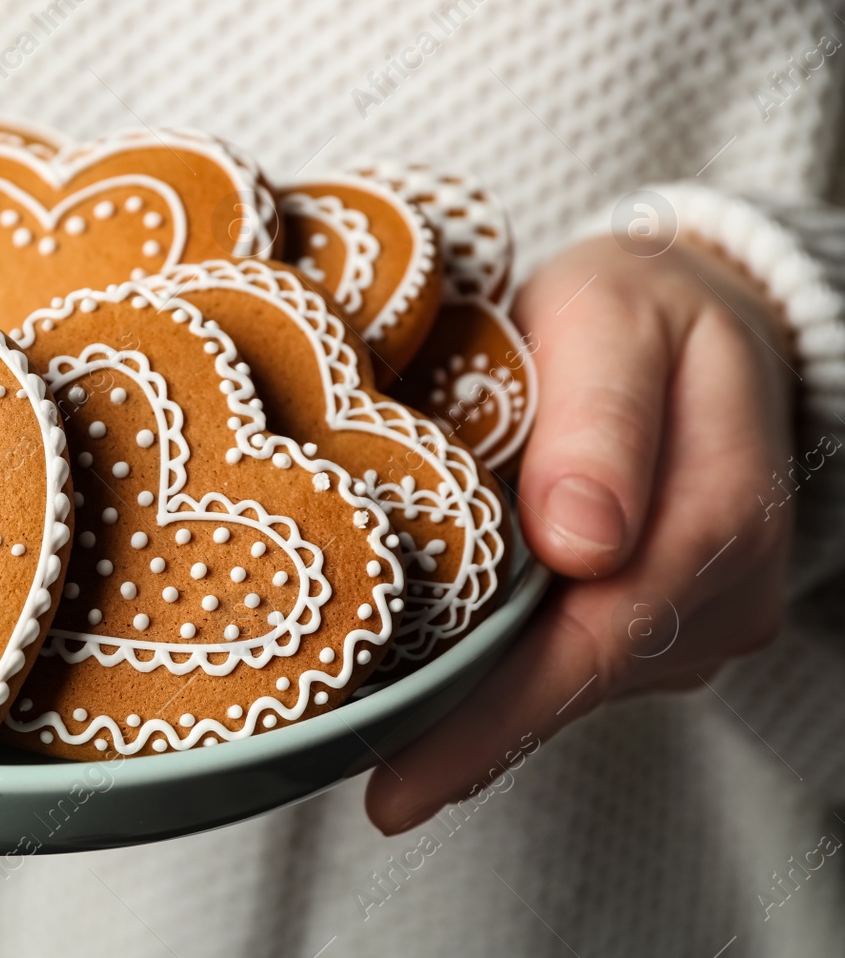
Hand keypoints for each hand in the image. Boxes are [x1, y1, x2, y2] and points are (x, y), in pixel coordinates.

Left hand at [366, 231, 793, 832]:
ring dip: (486, 713)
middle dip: (475, 739)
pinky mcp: (668, 621)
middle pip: (585, 677)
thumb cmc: (636, 308)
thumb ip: (601, 416)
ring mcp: (702, 612)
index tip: (409, 774)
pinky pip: (582, 664)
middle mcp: (727, 584)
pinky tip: (440, 693)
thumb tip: (580, 543)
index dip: (501, 712)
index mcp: (720, 505)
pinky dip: (510, 681)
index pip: (600, 633)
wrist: (689, 317)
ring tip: (383, 737)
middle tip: (375, 793)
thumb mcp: (612, 316)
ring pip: (581, 683)